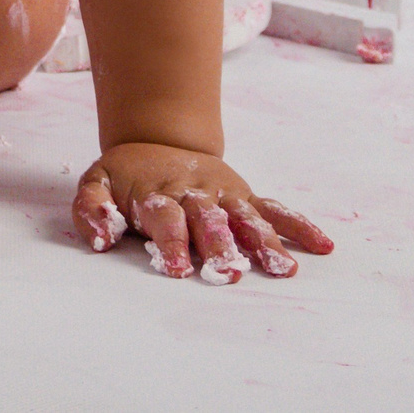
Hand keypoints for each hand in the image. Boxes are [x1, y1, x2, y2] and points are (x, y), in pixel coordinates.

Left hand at [73, 143, 333, 282]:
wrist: (156, 140)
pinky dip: (298, 225)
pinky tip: (321, 245)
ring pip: (245, 218)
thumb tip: (100, 239)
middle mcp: (195, 194)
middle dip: (220, 247)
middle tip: (229, 272)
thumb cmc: (125, 176)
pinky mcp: (243, 196)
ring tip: (283, 268)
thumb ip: (92, 209)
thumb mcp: (96, 183)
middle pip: (209, 221)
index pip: (166, 219)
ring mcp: (223, 194)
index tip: (177, 268)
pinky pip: (274, 210)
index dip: (172, 242)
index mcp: (159, 194)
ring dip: (263, 242)